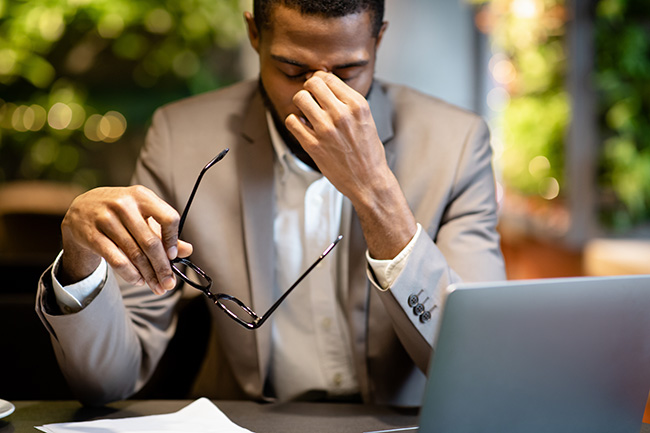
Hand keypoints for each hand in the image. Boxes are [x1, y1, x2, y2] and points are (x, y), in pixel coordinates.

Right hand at [59, 185, 192, 294]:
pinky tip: (138, 280)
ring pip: (134, 254)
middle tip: (169, 284)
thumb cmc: (121, 213)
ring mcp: (106, 219)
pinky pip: (117, 260)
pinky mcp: (92, 235)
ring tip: (156, 286)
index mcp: (142, 196)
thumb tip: (187, 250)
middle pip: (150, 242)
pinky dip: (130, 274)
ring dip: (148, 274)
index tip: (173, 256)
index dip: (173, 239)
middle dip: (162, 267)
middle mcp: (124, 204)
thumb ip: (165, 232)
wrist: (81, 209)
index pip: (168, 217)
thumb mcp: (143, 216)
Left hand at [285, 71, 390, 203]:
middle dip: (309, 88)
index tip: (318, 87)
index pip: (329, 77)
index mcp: (357, 105)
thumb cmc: (368, 152)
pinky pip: (292, 121)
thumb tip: (326, 85)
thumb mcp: (366, 119)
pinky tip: (302, 127)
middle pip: (313, 83)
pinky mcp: (313, 145)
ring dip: (300, 104)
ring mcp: (326, 130)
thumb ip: (348, 102)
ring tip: (306, 112)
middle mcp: (341, 114)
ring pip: (300, 99)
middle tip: (311, 97)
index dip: (320, 79)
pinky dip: (294, 121)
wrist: (369, 181)